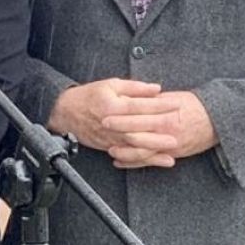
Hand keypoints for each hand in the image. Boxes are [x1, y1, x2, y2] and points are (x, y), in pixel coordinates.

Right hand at [47, 79, 180, 159]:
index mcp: (112, 105)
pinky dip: (147, 159)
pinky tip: (161, 159)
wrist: (65, 113)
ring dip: (156, 147)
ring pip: (136, 145)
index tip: (176, 103)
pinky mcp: (109, 146)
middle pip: (140, 128)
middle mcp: (112, 123)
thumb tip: (156, 89)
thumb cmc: (88, 96)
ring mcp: (110, 137)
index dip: (160, 105)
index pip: (141, 105)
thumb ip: (134, 87)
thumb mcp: (109, 85)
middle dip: (161, 128)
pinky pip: (131, 155)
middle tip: (179, 126)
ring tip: (173, 146)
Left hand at [101, 89, 216, 168]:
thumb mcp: (173, 97)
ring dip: (124, 152)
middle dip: (117, 133)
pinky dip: (134, 163)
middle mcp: (167, 132)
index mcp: (165, 115)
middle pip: (137, 135)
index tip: (104, 114)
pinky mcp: (173, 155)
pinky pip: (150, 161)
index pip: (138, 116)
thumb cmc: (195, 106)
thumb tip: (132, 97)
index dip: (120, 116)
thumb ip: (152, 99)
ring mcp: (170, 146)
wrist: (219, 120)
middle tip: (101, 130)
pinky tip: (119, 161)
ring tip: (109, 149)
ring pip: (142, 153)